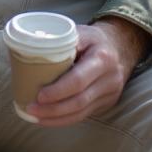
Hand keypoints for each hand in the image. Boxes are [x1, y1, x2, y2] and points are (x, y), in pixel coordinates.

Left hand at [27, 17, 151, 126]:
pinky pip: (85, 115)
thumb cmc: (92, 38)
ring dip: (57, 118)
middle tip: (31, 108)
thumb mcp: (80, 32)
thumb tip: (33, 47)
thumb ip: (61, 40)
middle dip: (54, 109)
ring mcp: (110, 94)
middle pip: (80, 101)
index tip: (39, 95)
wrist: (120, 46)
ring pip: (82, 112)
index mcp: (102, 58)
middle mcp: (109, 79)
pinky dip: (66, 119)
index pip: (78, 80)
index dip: (58, 91)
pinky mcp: (107, 103)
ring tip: (35, 117)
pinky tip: (50, 119)